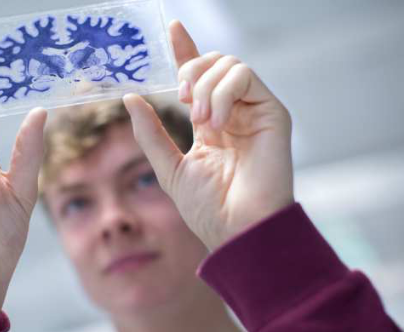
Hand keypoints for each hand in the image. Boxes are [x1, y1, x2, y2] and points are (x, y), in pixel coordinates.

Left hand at [124, 20, 293, 250]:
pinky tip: (217, 122)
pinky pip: (245, 77)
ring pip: (229, 65)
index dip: (187, 50)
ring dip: (207, 87)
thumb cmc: (207, 207)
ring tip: (202, 122)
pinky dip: (224, 92)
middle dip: (191, 69)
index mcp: (210, 123)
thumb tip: (130, 98)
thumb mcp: (168, 167)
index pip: (200, 78)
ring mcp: (254, 111)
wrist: (237, 230)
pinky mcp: (273, 112)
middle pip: (214, 62)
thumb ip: (149, 133)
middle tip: (182, 99)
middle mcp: (233, 113)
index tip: (173, 28)